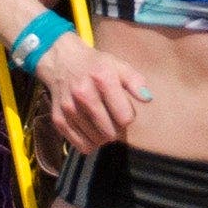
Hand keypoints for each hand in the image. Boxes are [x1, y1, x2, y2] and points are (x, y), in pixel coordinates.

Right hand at [34, 34, 150, 152]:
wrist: (62, 62)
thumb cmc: (96, 66)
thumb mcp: (119, 66)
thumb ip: (136, 82)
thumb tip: (148, 99)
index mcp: (102, 78)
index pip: (125, 117)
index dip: (128, 116)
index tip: (123, 110)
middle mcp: (83, 94)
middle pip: (110, 132)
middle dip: (116, 130)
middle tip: (113, 119)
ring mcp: (69, 108)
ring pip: (96, 140)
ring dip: (103, 137)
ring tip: (102, 124)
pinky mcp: (58, 119)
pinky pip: (82, 145)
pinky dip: (90, 143)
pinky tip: (91, 131)